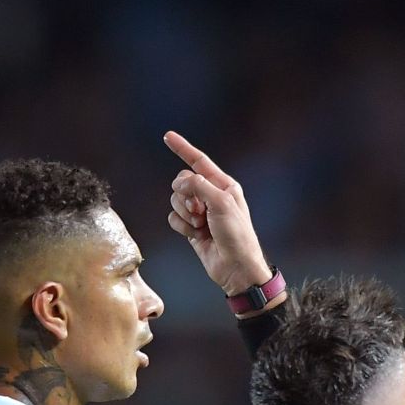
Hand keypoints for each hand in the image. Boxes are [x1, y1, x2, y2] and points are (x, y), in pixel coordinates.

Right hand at [162, 131, 274, 296]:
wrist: (236, 268)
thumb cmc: (237, 236)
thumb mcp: (222, 204)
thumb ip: (199, 186)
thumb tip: (180, 182)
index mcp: (224, 185)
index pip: (199, 161)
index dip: (183, 148)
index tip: (168, 136)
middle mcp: (211, 196)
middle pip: (182, 181)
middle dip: (185, 195)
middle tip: (199, 210)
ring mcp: (200, 212)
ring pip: (175, 200)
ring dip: (185, 213)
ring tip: (201, 225)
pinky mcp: (191, 228)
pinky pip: (173, 218)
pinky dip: (182, 227)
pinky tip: (196, 236)